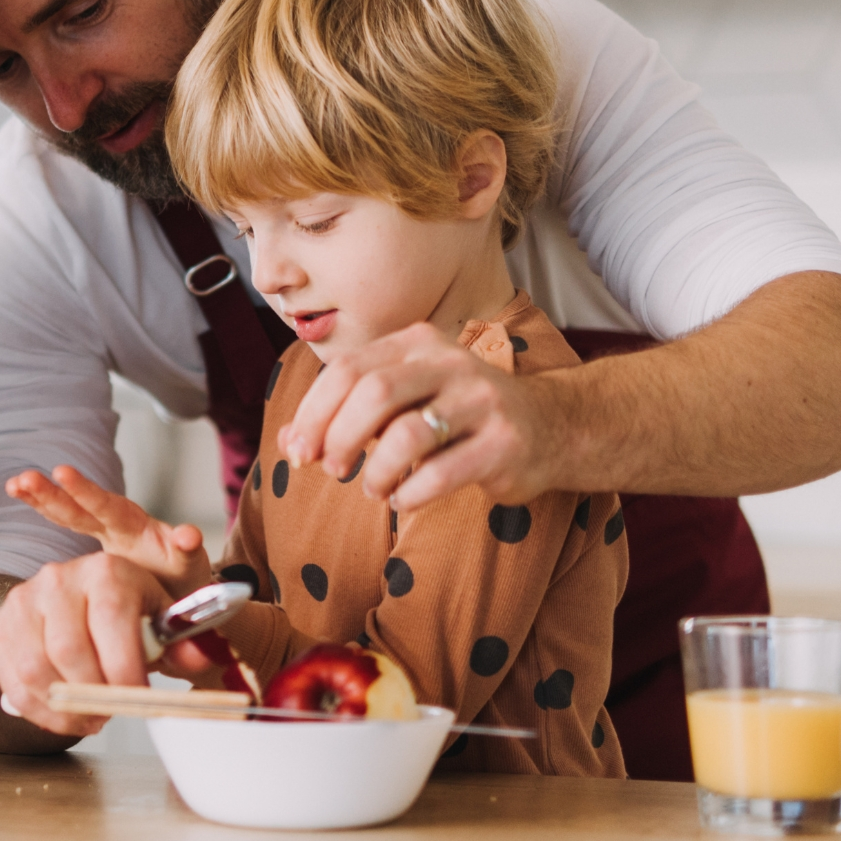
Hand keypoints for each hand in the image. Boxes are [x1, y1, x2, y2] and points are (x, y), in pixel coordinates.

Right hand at [0, 549, 171, 737]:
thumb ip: (185, 643)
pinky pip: (11, 680)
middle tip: (112, 713)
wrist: (86, 599)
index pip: (111, 618)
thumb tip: (197, 656)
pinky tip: (62, 714)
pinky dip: (37, 710)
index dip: (124, 668)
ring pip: (35, 669)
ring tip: (89, 718)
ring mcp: (23, 600)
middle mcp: (59, 578)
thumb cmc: (129, 614)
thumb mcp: (163, 622)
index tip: (138, 698)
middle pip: (68, 649)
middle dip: (93, 694)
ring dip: (64, 708)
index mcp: (106, 570)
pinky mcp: (0, 625)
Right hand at [6, 465, 211, 598]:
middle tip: (30, 478)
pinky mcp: (91, 552)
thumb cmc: (186, 583)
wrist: (180, 596)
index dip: (87, 493)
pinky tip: (17, 493)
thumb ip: (188, 549)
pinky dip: (41, 507)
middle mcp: (118, 525)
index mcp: (138, 529)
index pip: (109, 508)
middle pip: (84, 507)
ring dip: (42, 497)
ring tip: (15, 483)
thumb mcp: (191, 565)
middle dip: (57, 493)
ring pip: (68, 512)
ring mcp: (103, 534)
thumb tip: (189, 534)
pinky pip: (64, 523)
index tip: (64, 473)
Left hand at [278, 321, 558, 510]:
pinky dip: (411, 492)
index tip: (296, 451)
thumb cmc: (460, 415)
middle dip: (338, 436)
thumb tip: (288, 441)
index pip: (347, 369)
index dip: (313, 412)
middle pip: (373, 393)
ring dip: (377, 470)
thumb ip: (349, 412)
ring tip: (373, 489)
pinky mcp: (504, 443)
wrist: (552, 426)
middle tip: (330, 468)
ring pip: (408, 434)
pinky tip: (404, 499)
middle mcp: (450, 362)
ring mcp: (481, 400)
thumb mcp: (406, 398)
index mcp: (417, 342)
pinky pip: (443, 472)